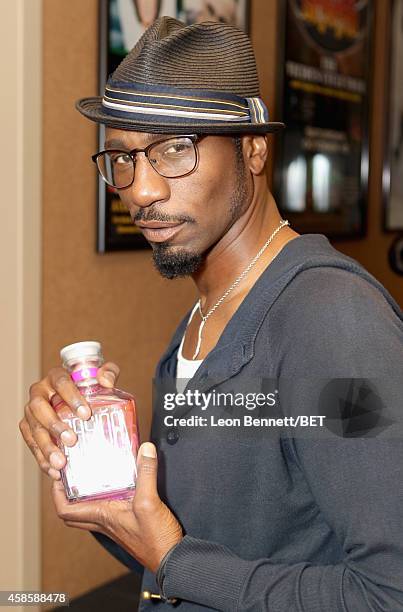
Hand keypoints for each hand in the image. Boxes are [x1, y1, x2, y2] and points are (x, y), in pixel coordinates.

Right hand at [19, 362, 120, 479]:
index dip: (72, 397)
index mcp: (56, 376)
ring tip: (61, 461)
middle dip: (54, 424)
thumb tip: (106, 381)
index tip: (86, 414)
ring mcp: (32, 410)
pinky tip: (54, 469)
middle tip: (72, 440)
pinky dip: (42, 457)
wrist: (79, 399)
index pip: (61, 382)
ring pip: (33, 427)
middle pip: (39, 407)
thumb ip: (109, 372)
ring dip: (46, 446)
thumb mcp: (103, 375)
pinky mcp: (28, 427)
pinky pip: (31, 443)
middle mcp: (40, 392)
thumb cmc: (89, 386)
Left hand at [51, 442, 183, 573]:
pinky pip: (109, 508)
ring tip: (91, 473)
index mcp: (102, 517)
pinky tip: (121, 483)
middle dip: (67, 494)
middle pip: (74, 511)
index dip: (56, 494)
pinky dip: (108, 495)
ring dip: (86, 494)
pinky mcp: (128, 523)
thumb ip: (146, 473)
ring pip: (91, 509)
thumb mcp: (149, 501)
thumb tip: (145, 450)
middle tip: (70, 475)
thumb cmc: (156, 540)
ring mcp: (115, 524)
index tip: (57, 476)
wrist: (171, 559)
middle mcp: (105, 521)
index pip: (66, 510)